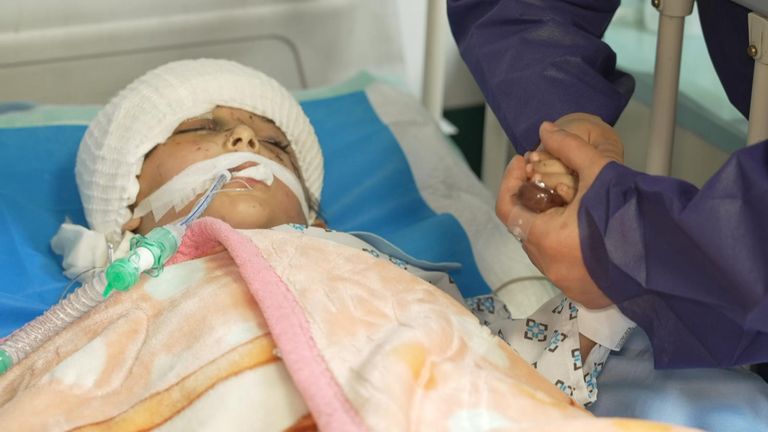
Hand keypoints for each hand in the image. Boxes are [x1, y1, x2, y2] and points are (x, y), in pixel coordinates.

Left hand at [497, 122, 618, 307]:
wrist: (675, 257)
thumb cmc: (633, 214)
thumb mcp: (600, 173)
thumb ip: (569, 148)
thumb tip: (545, 129)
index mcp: (546, 239)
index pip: (507, 209)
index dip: (510, 181)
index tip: (522, 162)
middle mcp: (550, 266)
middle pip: (525, 227)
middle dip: (532, 200)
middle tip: (546, 176)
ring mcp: (566, 283)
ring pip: (543, 246)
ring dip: (549, 222)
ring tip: (568, 199)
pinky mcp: (583, 293)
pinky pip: (562, 264)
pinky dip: (565, 243)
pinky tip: (584, 225)